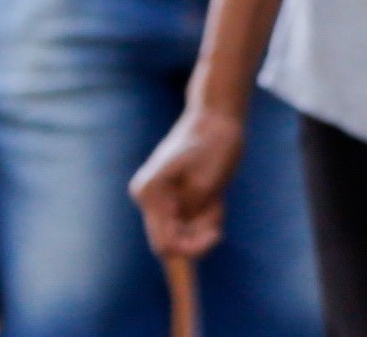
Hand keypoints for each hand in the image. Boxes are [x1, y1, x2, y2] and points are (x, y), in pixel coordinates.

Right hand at [126, 99, 247, 262]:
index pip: (164, 243)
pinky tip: (214, 199)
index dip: (191, 248)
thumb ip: (190, 213)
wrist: (217, 117)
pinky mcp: (171, 201)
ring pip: (182, 235)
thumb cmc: (214, 143)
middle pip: (171, 243)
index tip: (217, 234)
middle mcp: (148, 198)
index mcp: (150, 192)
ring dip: (204, 225)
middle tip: (218, 211)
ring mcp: (158, 201)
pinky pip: (188, 224)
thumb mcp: (207, 182)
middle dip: (199, 235)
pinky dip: (205, 218)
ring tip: (217, 199)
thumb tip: (177, 243)